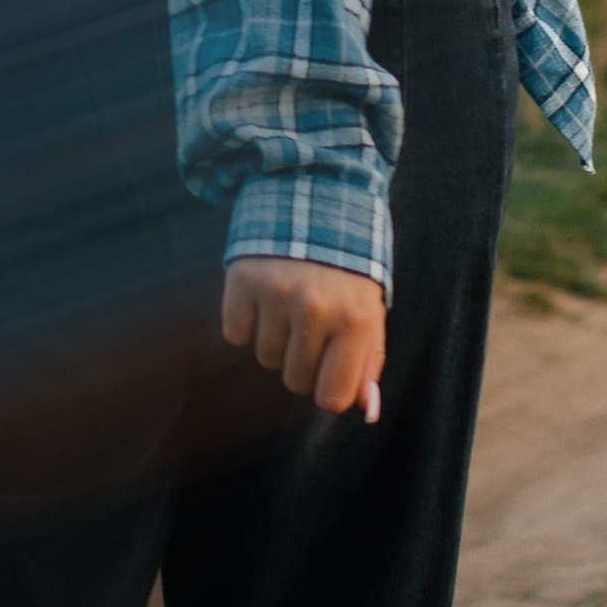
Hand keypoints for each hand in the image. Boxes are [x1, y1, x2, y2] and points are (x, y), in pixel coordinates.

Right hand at [220, 260, 387, 419]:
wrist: (317, 194)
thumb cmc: (348, 266)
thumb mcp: (371, 308)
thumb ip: (369, 362)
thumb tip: (366, 412)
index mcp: (356, 319)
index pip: (332, 397)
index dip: (328, 390)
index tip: (329, 371)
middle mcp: (316, 309)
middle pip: (294, 381)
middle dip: (302, 360)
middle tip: (312, 324)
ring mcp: (277, 293)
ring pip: (265, 358)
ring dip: (276, 338)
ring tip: (290, 301)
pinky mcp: (243, 280)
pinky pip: (235, 335)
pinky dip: (246, 321)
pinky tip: (264, 294)